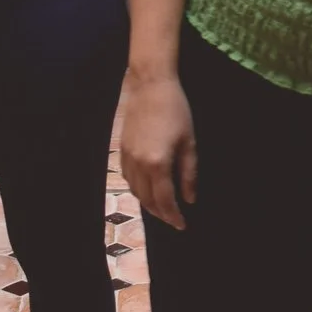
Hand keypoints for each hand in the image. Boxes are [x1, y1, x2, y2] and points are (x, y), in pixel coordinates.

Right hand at [119, 71, 197, 231]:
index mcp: (157, 164)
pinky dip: (138, 189)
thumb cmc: (176, 111)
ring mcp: (127, 158)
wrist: (150, 86)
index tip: (182, 225)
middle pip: (147, 200)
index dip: (173, 216)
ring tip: (162, 208)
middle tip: (173, 220)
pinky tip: (147, 188)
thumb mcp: (188, 142)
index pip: (165, 200)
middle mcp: (138, 165)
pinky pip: (127, 178)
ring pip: (135, 191)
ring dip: (148, 203)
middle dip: (161, 213)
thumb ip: (189, 173)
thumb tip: (190, 199)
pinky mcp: (121, 150)